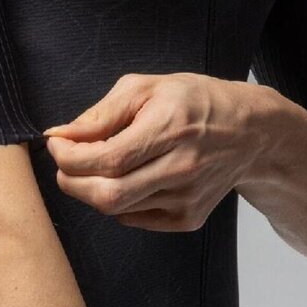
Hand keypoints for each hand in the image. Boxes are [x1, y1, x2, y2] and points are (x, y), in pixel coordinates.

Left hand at [42, 72, 267, 230]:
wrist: (249, 132)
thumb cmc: (195, 101)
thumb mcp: (146, 88)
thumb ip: (101, 114)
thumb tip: (61, 135)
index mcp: (170, 127)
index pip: (106, 159)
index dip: (69, 157)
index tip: (57, 144)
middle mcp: (182, 167)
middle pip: (107, 194)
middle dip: (71, 181)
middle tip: (65, 163)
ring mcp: (187, 198)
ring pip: (118, 209)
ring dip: (92, 190)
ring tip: (97, 166)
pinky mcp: (189, 218)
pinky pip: (135, 218)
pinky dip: (118, 202)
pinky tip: (127, 179)